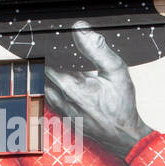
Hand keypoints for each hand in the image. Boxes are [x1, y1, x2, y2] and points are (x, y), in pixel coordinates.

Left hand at [45, 21, 152, 157]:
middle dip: (42, 60)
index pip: (45, 62)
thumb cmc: (122, 106)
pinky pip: (49, 100)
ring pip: (42, 88)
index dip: (42, 50)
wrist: (124, 136)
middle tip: (44, 49)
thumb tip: (80, 28)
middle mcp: (62, 99)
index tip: (43, 41)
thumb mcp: (116, 71)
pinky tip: (57, 83)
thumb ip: (97, 49)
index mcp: (71, 86)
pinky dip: (49, 89)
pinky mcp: (64, 118)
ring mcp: (61, 110)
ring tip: (48, 63)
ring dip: (43, 76)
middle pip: (40, 74)